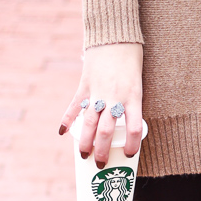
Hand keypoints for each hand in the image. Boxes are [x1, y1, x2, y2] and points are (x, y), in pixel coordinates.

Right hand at [58, 42, 143, 166]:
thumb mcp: (138, 84)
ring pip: (90, 122)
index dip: (132, 144)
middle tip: (100, 165)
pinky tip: (62, 133)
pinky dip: (67, 120)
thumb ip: (131, 104)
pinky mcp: (85, 85)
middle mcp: (115, 97)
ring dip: (85, 141)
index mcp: (133, 97)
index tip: (129, 154)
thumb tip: (124, 127)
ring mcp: (98, 91)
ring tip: (84, 155)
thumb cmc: (131, 61)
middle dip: (102, 151)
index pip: (134, 128)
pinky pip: (75, 106)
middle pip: (107, 131)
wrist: (116, 35)